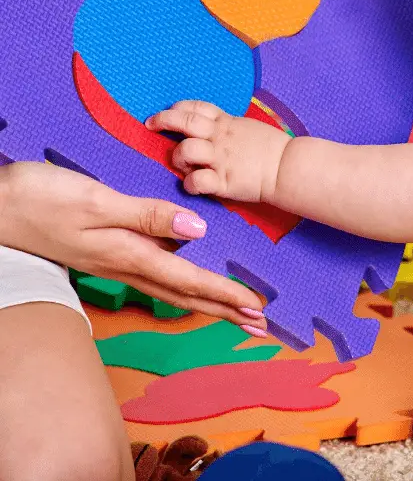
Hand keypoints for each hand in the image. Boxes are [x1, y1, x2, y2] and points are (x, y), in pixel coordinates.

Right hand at [0, 161, 266, 328]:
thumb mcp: (97, 202)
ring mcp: (116, 260)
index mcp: (129, 254)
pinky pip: (158, 270)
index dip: (226, 294)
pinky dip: (184, 279)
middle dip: (225, 309)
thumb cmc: (41, 199)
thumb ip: (147, 215)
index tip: (258, 307)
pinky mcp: (108, 250)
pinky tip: (193, 274)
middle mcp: (126, 263)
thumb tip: (198, 230)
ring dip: (208, 298)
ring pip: (173, 286)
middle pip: (186, 294)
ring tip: (237, 307)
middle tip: (261, 322)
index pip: (189, 280)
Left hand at [146, 100, 289, 202]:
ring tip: (182, 165)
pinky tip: (193, 185)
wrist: (288, 167)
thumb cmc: (272, 149)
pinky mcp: (224, 181)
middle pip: (184, 121)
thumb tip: (215, 128)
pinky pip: (196, 181)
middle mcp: (220, 138)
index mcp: (227, 123)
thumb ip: (229, 127)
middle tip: (151, 124)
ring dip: (178, 157)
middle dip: (163, 120)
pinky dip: (190, 183)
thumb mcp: (249, 128)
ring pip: (185, 150)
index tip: (167, 111)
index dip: (177, 107)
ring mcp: (220, 159)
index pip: (197, 107)